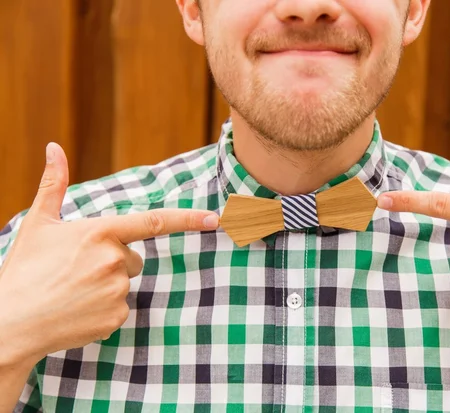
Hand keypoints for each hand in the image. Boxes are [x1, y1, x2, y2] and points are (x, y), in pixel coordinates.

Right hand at [0, 143, 219, 367]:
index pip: (154, 222)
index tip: (217, 218)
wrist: (9, 323)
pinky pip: (120, 308)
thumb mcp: (39, 224)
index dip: (189, 219)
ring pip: (125, 282)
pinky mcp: (116, 317)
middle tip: (76, 271)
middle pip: (133, 258)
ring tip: (72, 291)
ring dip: (107, 284)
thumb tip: (53, 148)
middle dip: (113, 261)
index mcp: (100, 232)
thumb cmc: (23, 269)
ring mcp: (117, 291)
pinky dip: (103, 309)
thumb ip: (54, 184)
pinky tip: (76, 310)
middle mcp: (114, 260)